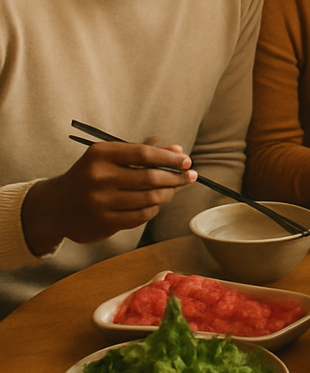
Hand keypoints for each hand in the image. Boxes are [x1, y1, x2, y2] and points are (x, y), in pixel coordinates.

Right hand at [21, 141, 196, 254]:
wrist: (56, 206)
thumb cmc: (92, 175)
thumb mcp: (110, 157)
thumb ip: (143, 151)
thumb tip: (178, 149)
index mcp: (100, 155)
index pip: (144, 154)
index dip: (170, 157)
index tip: (187, 161)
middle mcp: (98, 177)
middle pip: (150, 177)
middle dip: (176, 177)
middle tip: (190, 177)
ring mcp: (100, 202)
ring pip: (149, 198)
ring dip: (167, 194)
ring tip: (172, 189)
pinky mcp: (103, 223)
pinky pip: (141, 216)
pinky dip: (154, 209)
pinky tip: (156, 204)